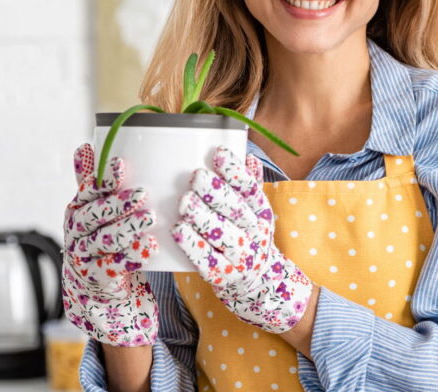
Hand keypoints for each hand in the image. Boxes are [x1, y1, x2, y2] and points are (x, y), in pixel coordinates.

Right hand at [61, 143, 158, 346]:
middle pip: (95, 215)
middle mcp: (77, 232)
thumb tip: (84, 146)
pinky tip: (150, 247)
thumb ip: (92, 182)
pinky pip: (115, 266)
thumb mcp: (94, 210)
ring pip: (105, 240)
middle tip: (142, 193)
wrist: (95, 286)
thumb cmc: (100, 238)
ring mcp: (85, 256)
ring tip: (150, 218)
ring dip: (128, 228)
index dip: (103, 178)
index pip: (88, 191)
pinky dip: (134, 256)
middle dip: (118, 204)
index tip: (120, 165)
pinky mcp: (98, 278)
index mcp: (77, 209)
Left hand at [172, 145, 312, 333]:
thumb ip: (250, 184)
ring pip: (223, 235)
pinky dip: (192, 246)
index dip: (236, 171)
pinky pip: (208, 261)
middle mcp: (254, 234)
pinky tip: (177, 230)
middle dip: (215, 193)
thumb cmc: (246, 236)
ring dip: (202, 217)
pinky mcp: (224, 276)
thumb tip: (247, 154)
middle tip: (195, 176)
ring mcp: (241, 257)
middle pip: (236, 211)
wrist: (257, 283)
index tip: (218, 153)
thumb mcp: (254, 211)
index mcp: (260, 212)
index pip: (251, 189)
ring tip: (184, 201)